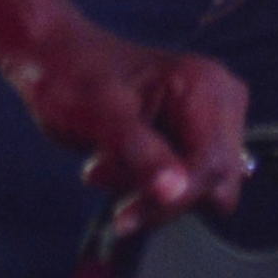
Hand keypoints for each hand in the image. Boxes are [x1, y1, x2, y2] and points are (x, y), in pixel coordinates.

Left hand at [7, 14, 249, 237]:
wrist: (55, 58)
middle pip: (217, 184)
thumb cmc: (71, 78)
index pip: (214, 166)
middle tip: (103, 173)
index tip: (124, 219)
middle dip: (160, 193)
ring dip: (149, 190)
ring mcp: (213, 118)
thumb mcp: (100, 117)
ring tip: (103, 163)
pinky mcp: (197, 136)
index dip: (175, 199)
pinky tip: (114, 162)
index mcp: (206, 86)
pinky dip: (148, 184)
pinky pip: (187, 184)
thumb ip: (141, 153)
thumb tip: (175, 190)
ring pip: (201, 190)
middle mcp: (222, 100)